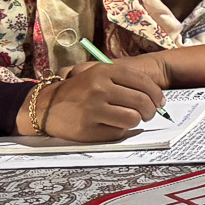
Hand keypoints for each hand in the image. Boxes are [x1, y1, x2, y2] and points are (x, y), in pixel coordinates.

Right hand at [29, 62, 168, 142]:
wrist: (45, 106)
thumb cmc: (79, 90)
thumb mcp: (97, 74)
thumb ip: (124, 79)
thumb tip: (156, 95)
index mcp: (103, 72)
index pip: (142, 82)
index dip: (156, 93)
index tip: (160, 101)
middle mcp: (98, 89)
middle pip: (142, 102)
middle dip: (151, 110)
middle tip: (149, 113)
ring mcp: (92, 110)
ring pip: (133, 118)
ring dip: (136, 121)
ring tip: (130, 119)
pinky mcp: (88, 129)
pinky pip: (118, 132)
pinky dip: (120, 130)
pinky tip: (112, 125)